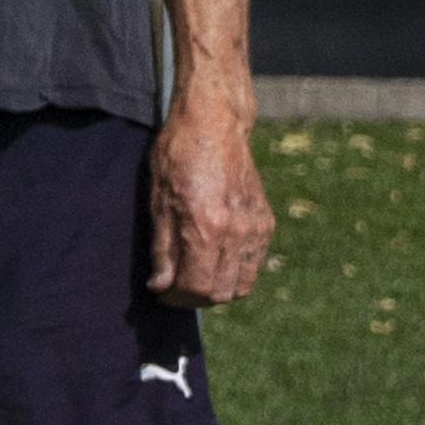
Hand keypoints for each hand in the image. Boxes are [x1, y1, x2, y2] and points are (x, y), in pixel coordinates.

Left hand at [147, 109, 274, 308]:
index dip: (175, 298)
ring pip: (242, 285)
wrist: (215, 125)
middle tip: (175, 288)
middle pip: (220, 292)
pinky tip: (214, 260)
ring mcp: (255, 228)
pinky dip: (235, 273)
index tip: (161, 292)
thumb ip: (162, 248)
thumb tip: (160, 286)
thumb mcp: (158, 201)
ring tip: (194, 277)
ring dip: (217, 289)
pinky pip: (254, 265)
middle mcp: (236, 233)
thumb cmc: (177, 158)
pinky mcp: (266, 223)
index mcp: (206, 227)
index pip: (196, 287)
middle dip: (194, 299)